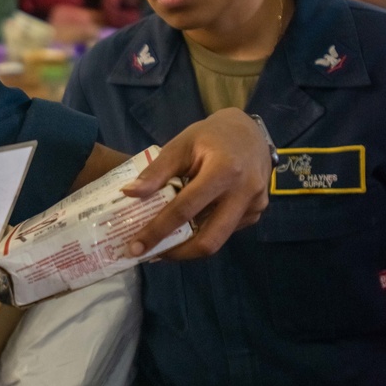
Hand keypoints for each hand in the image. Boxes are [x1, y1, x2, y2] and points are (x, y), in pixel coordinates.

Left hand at [122, 108, 269, 259]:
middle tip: (149, 254)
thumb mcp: (180, 145)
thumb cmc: (210, 136)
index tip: (134, 248)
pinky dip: (203, 233)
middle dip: (176, 253)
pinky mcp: (256, 212)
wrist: (249, 131)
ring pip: (218, 240)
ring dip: (188, 246)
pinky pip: (226, 231)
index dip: (157, 231)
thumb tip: (128, 194)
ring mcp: (255, 205)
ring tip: (162, 244)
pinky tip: (186, 228)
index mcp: (224, 171)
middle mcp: (244, 193)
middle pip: (208, 240)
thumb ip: (156, 171)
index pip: (185, 210)